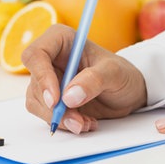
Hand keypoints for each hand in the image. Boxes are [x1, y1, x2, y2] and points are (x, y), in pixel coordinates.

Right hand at [22, 24, 146, 133]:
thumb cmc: (122, 74)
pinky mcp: (52, 100)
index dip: (42, 77)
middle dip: (54, 107)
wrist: (129, 93)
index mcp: (60, 40)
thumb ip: (94, 80)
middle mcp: (50, 59)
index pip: (35, 55)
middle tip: (77, 120)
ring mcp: (49, 81)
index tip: (56, 100)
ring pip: (38, 103)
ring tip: (86, 122)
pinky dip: (65, 123)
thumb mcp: (114, 73)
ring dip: (61, 118)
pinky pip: (47, 115)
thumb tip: (68, 97)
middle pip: (35, 84)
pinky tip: (85, 122)